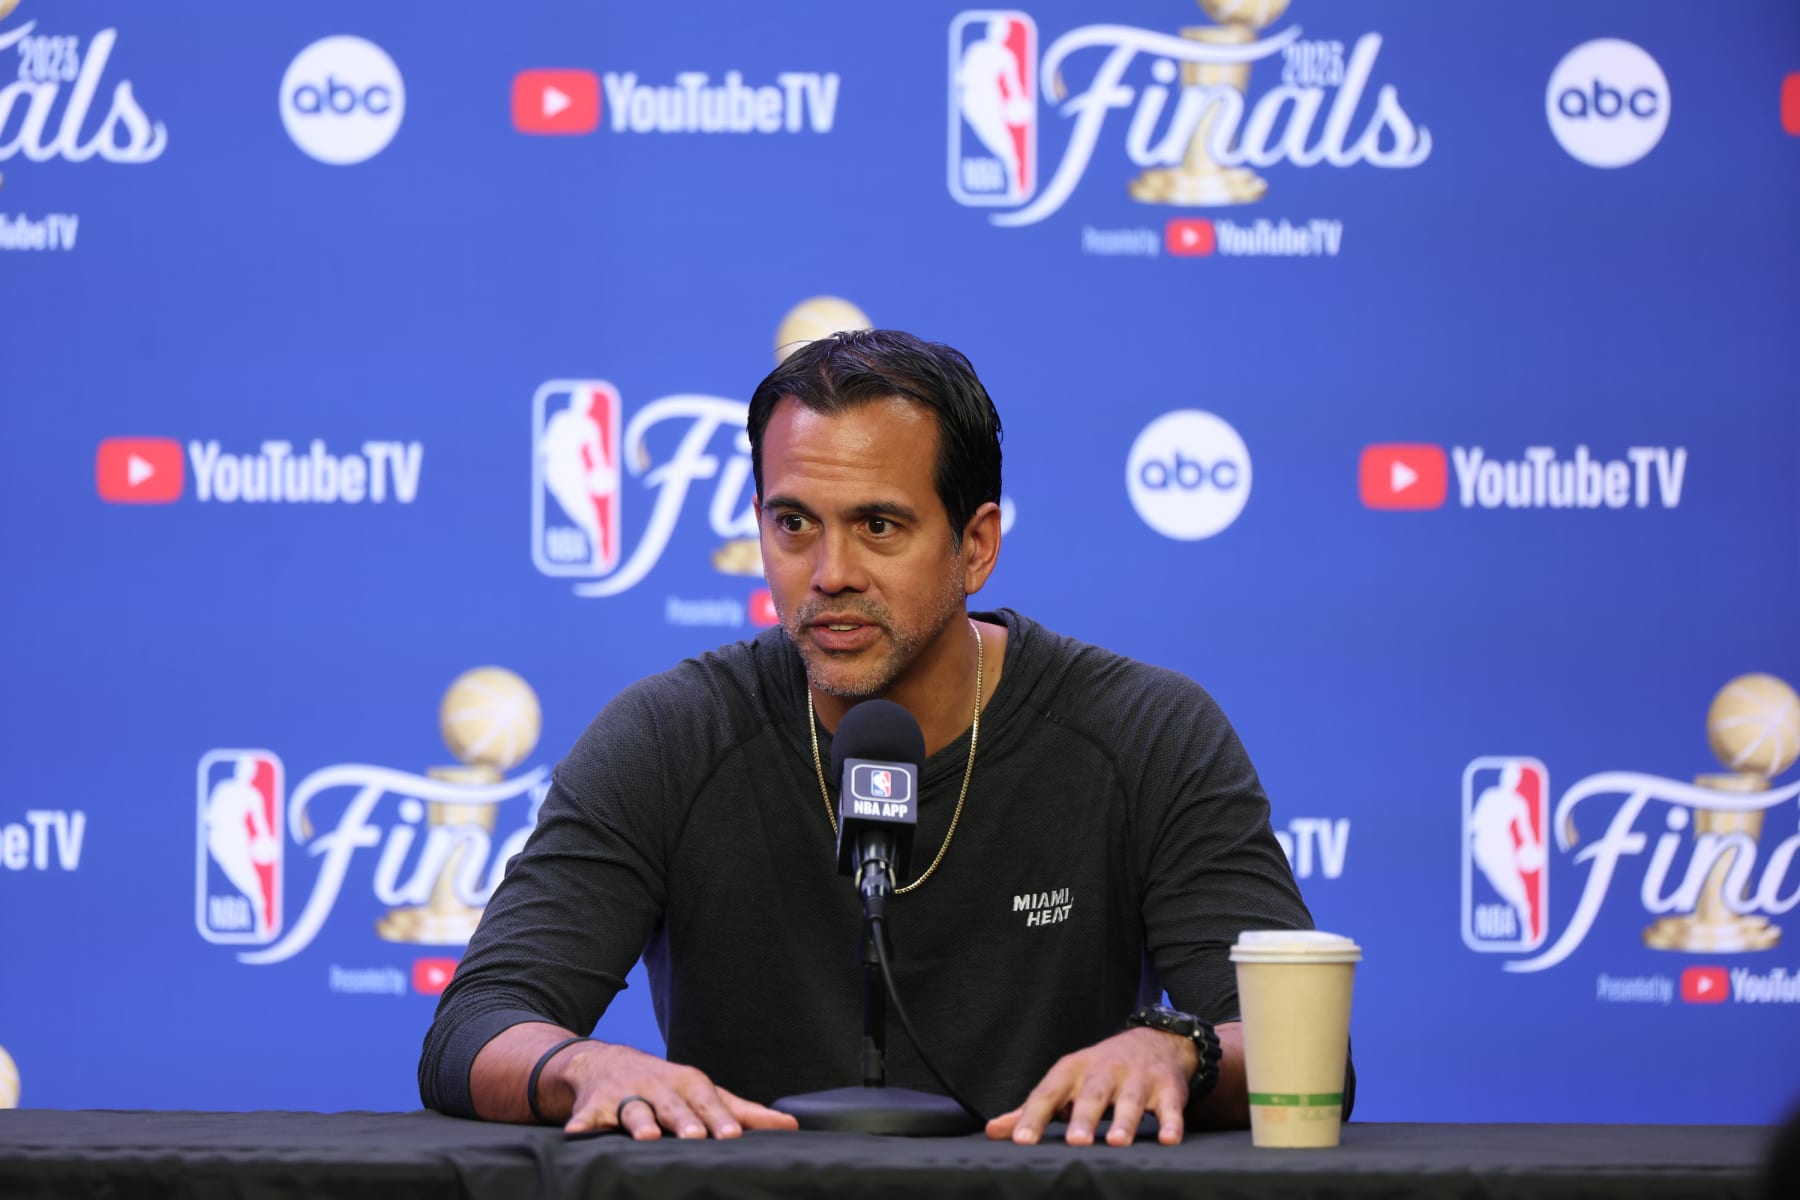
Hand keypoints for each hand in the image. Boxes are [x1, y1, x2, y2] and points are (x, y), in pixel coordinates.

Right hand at [551, 1042, 799, 1139]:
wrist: (606, 1063)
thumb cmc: (668, 1087)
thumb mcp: (704, 1093)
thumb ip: (744, 1113)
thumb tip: (791, 1127)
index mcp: (687, 1085)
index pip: (708, 1101)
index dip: (719, 1118)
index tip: (731, 1135)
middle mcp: (657, 1087)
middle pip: (673, 1105)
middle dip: (684, 1120)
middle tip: (695, 1136)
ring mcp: (624, 1096)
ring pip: (632, 1110)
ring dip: (639, 1121)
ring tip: (645, 1136)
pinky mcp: (592, 1108)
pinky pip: (585, 1118)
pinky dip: (579, 1127)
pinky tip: (576, 1137)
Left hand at [985, 1028, 1196, 1146]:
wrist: (1155, 1042)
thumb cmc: (1100, 1071)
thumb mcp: (1065, 1082)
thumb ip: (1032, 1108)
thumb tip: (993, 1130)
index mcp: (1072, 1071)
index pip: (1048, 1094)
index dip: (1033, 1116)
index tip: (1021, 1141)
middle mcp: (1104, 1072)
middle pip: (1091, 1095)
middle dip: (1083, 1117)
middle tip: (1076, 1141)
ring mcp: (1138, 1079)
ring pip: (1130, 1100)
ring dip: (1125, 1120)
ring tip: (1117, 1142)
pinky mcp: (1168, 1089)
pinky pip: (1171, 1106)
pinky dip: (1172, 1122)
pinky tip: (1170, 1139)